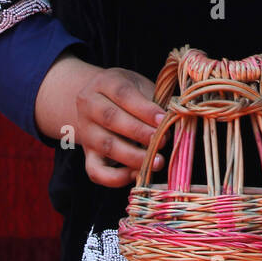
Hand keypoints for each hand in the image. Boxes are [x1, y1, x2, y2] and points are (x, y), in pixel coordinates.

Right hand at [37, 54, 166, 187]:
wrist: (100, 102)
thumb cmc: (131, 94)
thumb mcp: (141, 87)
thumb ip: (154, 102)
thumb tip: (175, 122)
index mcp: (105, 83)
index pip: (123, 94)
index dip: (144, 109)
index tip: (163, 120)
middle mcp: (89, 105)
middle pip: (111, 119)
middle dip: (140, 132)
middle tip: (162, 141)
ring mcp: (86, 131)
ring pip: (106, 146)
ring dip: (134, 156)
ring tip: (157, 161)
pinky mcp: (88, 155)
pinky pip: (96, 171)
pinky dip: (116, 178)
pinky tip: (138, 174)